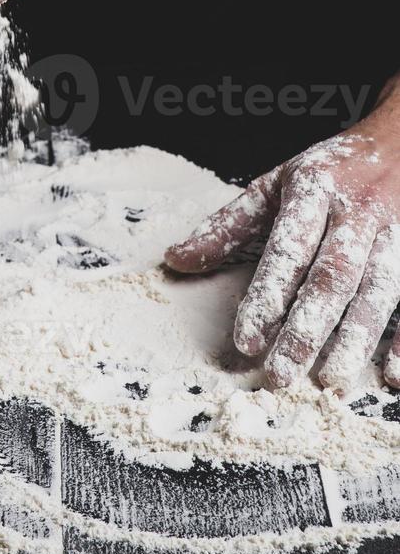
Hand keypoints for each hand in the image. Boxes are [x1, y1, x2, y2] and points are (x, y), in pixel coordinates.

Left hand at [165, 79, 399, 392]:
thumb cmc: (330, 171)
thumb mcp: (275, 184)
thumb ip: (228, 226)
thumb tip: (175, 260)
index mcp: (315, 190)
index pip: (287, 249)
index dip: (267, 296)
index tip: (246, 340)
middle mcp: (359, 211)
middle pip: (332, 276)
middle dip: (306, 328)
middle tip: (281, 374)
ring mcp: (399, 233)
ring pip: (377, 291)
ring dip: (354, 340)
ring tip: (329, 382)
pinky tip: (392, 375)